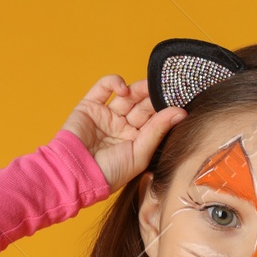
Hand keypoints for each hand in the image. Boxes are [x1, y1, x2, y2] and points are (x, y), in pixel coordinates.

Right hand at [61, 76, 185, 194]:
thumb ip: (158, 131)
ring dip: (139, 88)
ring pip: (127, 96)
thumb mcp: (139, 154)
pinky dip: (114, 82)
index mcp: (136, 141)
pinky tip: (124, 89)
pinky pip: (103, 88)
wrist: (75, 174)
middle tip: (167, 88)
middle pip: (142, 105)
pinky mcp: (90, 106)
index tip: (179, 100)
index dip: (165, 109)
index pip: (154, 120)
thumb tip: (181, 112)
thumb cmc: (108, 172)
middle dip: (154, 97)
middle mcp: (122, 127)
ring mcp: (106, 115)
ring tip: (150, 86)